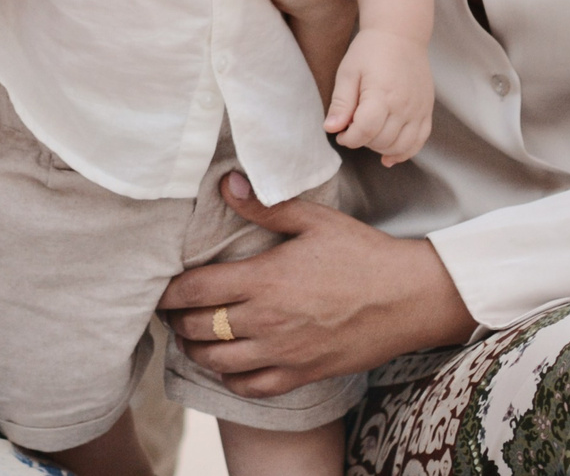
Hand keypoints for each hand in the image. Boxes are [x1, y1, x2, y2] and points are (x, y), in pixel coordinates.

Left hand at [160, 171, 476, 393]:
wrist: (407, 297)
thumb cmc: (361, 253)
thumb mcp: (313, 220)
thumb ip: (265, 206)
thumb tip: (226, 183)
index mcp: (264, 279)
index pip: (196, 290)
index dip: (170, 292)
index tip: (162, 289)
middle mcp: (267, 320)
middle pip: (199, 328)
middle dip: (177, 320)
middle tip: (172, 311)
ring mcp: (284, 352)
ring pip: (219, 362)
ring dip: (197, 350)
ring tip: (191, 337)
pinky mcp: (303, 374)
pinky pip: (252, 387)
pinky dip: (231, 379)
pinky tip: (228, 366)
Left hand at [328, 29, 433, 165]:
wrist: (401, 34)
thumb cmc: (370, 51)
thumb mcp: (348, 72)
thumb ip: (341, 103)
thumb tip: (330, 128)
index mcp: (382, 94)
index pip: (365, 131)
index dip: (349, 138)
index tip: (341, 133)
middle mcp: (404, 105)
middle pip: (382, 140)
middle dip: (362, 141)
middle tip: (352, 129)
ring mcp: (418, 109)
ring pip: (401, 146)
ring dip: (381, 148)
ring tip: (368, 135)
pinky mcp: (426, 111)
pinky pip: (419, 141)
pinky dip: (404, 152)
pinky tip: (389, 156)